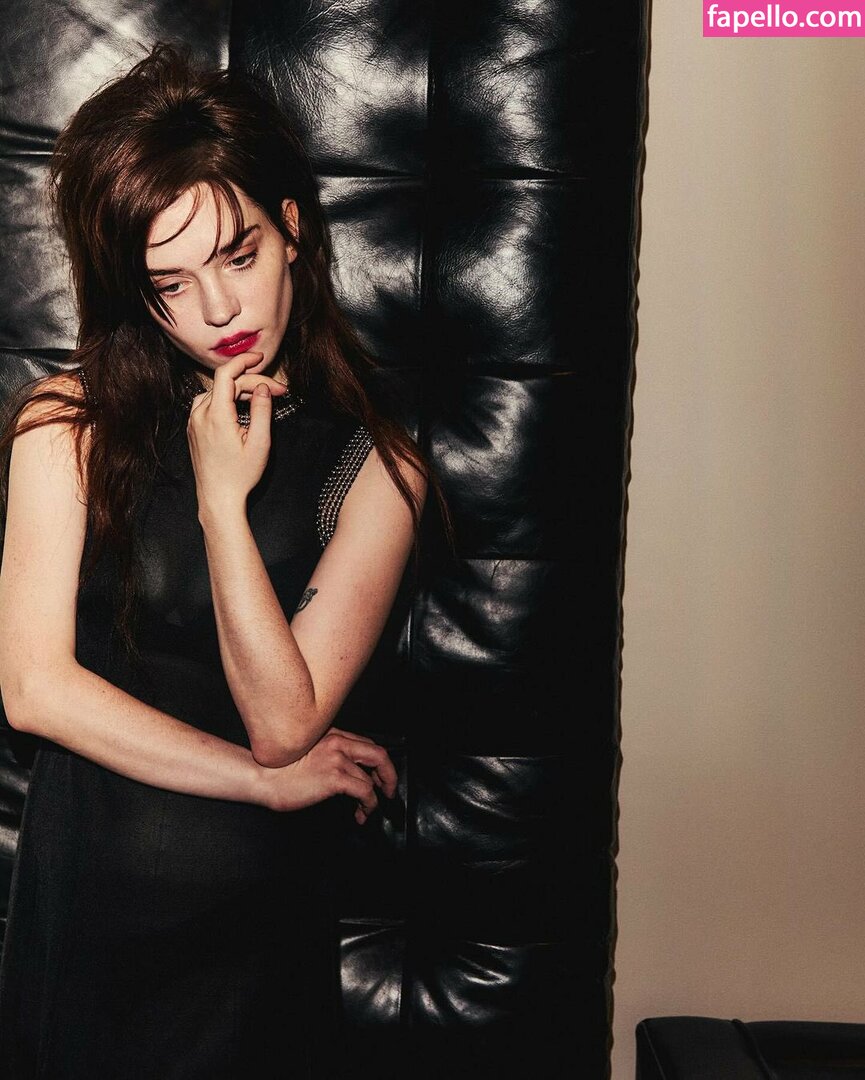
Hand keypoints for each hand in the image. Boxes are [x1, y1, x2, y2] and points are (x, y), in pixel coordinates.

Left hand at [187, 352, 287, 516]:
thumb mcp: (259, 443)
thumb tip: (263, 387)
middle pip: (225, 384)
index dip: (243, 361)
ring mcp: (194, 422)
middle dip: (252, 382)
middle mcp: (200, 415)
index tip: (260, 358)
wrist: (218, 499)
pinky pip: (209, 404)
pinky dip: (226, 400)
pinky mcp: (193, 430)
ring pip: (216, 392)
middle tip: (278, 391)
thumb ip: (262, 411)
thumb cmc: (240, 475)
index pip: (225, 374)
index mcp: (216, 416)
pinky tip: (241, 409)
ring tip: (260, 398)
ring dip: (238, 390)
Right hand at [261, 727, 398, 824]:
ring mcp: (337, 759)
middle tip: (389, 790)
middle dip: (389, 774)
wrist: (261, 776)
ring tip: (366, 811)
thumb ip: (328, 754)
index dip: (377, 763)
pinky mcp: (335, 777)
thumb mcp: (308, 752)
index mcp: (331, 734)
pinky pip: (365, 791)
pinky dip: (369, 805)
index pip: (366, 744)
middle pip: (379, 754)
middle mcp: (337, 742)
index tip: (378, 777)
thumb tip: (347, 771)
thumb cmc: (279, 770)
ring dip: (374, 798)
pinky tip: (361, 813)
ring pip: (372, 778)